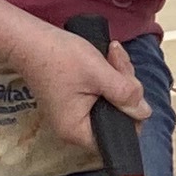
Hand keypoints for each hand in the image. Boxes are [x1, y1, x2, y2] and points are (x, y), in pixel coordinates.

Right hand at [11, 11, 148, 145]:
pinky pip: (100, 93)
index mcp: (78, 131)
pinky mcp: (74, 99)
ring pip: (111, 101)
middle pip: (117, 116)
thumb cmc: (59, 57)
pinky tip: (106, 57)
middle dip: (125, 87)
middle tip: (118, 62)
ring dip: (118, 76)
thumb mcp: (99, 74)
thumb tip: (145, 112)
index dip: (132, 114)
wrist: (29, 39)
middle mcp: (74, 128)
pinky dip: (107, 76)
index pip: (117, 136)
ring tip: (112, 53)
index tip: (131, 89)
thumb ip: (125, 94)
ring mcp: (73, 113)